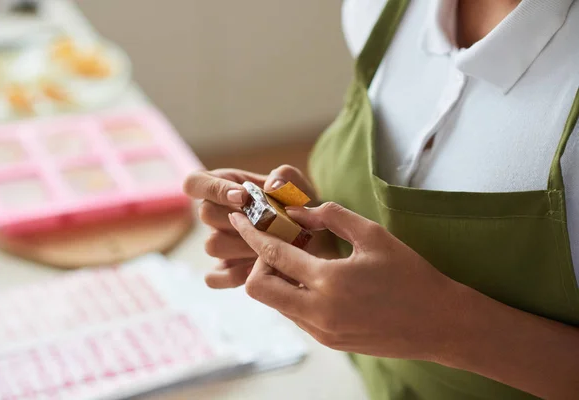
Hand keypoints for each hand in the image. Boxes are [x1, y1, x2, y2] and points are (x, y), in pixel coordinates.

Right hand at [183, 165, 336, 288]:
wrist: (312, 238)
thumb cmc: (297, 206)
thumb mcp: (297, 186)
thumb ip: (286, 177)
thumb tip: (272, 185)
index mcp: (224, 185)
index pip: (195, 182)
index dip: (214, 189)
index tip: (243, 197)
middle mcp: (215, 213)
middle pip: (206, 213)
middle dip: (240, 221)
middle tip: (269, 226)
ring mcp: (218, 241)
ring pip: (212, 245)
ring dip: (242, 247)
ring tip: (271, 246)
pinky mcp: (225, 269)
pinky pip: (213, 277)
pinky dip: (233, 276)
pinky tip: (257, 269)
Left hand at [228, 202, 461, 359]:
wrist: (438, 323)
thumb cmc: (410, 274)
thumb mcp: (373, 235)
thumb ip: (330, 217)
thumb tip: (296, 212)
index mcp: (329, 282)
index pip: (273, 255)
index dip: (251, 233)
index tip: (238, 218)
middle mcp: (318, 312)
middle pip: (259, 288)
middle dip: (259, 263)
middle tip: (280, 244)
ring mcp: (322, 332)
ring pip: (276, 304)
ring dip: (277, 279)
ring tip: (302, 259)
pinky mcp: (328, 341)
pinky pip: (295, 315)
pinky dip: (294, 295)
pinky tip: (316, 280)